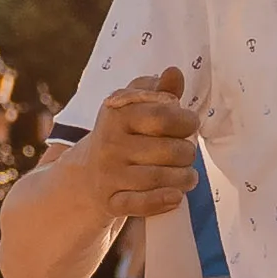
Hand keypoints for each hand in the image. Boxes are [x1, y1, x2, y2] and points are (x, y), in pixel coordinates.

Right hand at [75, 67, 200, 220]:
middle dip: (187, 154)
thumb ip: (158, 90)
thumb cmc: (123, 135)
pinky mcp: (109, 201)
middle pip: (167, 151)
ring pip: (158, 179)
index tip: (189, 125)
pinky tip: (176, 196)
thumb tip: (174, 72)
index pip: (163, 117)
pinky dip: (162, 201)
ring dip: (183, 179)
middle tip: (187, 154)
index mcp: (117, 115)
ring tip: (188, 176)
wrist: (87, 174)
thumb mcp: (134, 106)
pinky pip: (140, 205)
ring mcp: (108, 174)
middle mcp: (110, 144)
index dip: (186, 121)